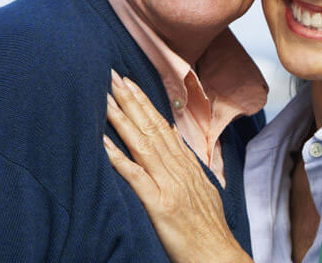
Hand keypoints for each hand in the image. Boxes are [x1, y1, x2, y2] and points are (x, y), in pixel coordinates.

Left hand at [103, 70, 251, 262]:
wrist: (217, 254)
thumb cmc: (208, 226)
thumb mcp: (202, 187)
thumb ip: (186, 163)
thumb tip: (172, 137)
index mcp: (186, 165)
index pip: (162, 125)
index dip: (144, 103)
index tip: (129, 83)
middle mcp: (178, 169)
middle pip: (152, 128)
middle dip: (131, 101)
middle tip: (112, 77)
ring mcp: (170, 185)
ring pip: (144, 144)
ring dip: (123, 119)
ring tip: (106, 98)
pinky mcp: (161, 204)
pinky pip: (136, 177)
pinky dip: (119, 158)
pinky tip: (104, 143)